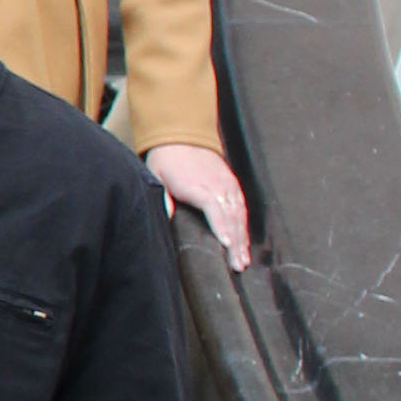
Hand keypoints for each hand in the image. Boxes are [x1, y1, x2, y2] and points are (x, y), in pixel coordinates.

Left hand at [145, 145, 251, 271]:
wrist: (183, 135)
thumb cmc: (166, 160)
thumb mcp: (156, 175)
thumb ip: (162, 196)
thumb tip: (166, 215)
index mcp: (197, 185)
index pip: (213, 207)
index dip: (219, 226)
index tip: (225, 243)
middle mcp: (217, 186)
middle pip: (230, 217)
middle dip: (235, 242)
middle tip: (237, 265)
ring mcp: (228, 186)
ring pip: (239, 216)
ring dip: (242, 239)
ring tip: (243, 261)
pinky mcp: (233, 186)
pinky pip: (241, 209)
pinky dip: (244, 227)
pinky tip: (244, 244)